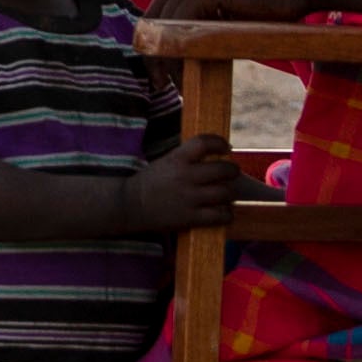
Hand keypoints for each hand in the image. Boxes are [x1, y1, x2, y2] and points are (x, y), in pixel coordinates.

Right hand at [129, 140, 247, 230]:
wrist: (129, 205)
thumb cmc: (150, 182)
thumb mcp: (166, 162)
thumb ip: (187, 158)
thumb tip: (216, 156)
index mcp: (177, 158)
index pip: (205, 143)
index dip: (220, 143)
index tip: (226, 148)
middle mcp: (185, 176)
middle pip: (224, 170)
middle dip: (232, 171)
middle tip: (231, 174)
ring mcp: (189, 198)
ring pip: (226, 193)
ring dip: (230, 194)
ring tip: (225, 195)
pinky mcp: (190, 218)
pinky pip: (220, 216)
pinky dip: (226, 214)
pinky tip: (221, 212)